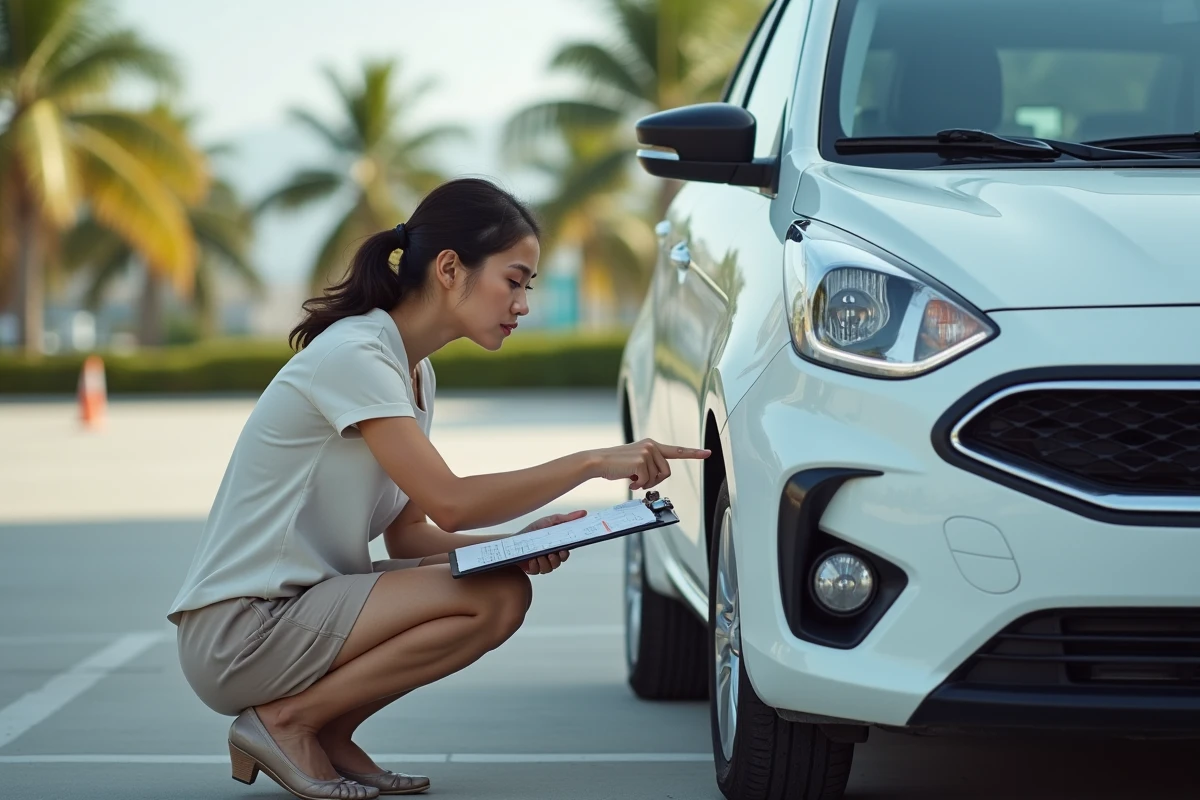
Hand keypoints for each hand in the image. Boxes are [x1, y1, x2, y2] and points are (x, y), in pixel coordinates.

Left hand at [515, 509, 584, 574]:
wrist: (514, 538)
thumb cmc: (533, 530)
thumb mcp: (550, 521)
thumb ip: (566, 518)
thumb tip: (583, 513)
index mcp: (556, 546)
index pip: (566, 552)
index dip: (566, 552)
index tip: (564, 549)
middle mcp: (550, 556)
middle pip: (559, 562)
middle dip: (556, 559)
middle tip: (552, 553)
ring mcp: (541, 563)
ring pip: (549, 568)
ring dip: (545, 562)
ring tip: (539, 556)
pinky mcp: (532, 569)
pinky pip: (537, 571)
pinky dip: (535, 565)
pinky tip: (532, 559)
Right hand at [588, 439, 710, 490]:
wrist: (598, 462)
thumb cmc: (616, 464)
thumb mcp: (636, 461)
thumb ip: (650, 465)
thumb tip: (657, 477)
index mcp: (652, 445)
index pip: (676, 450)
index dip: (693, 453)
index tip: (707, 453)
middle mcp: (651, 446)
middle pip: (667, 472)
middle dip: (655, 480)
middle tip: (640, 481)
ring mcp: (647, 453)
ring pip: (658, 478)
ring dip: (645, 483)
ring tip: (633, 479)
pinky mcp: (641, 461)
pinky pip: (648, 481)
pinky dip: (639, 485)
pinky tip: (629, 480)